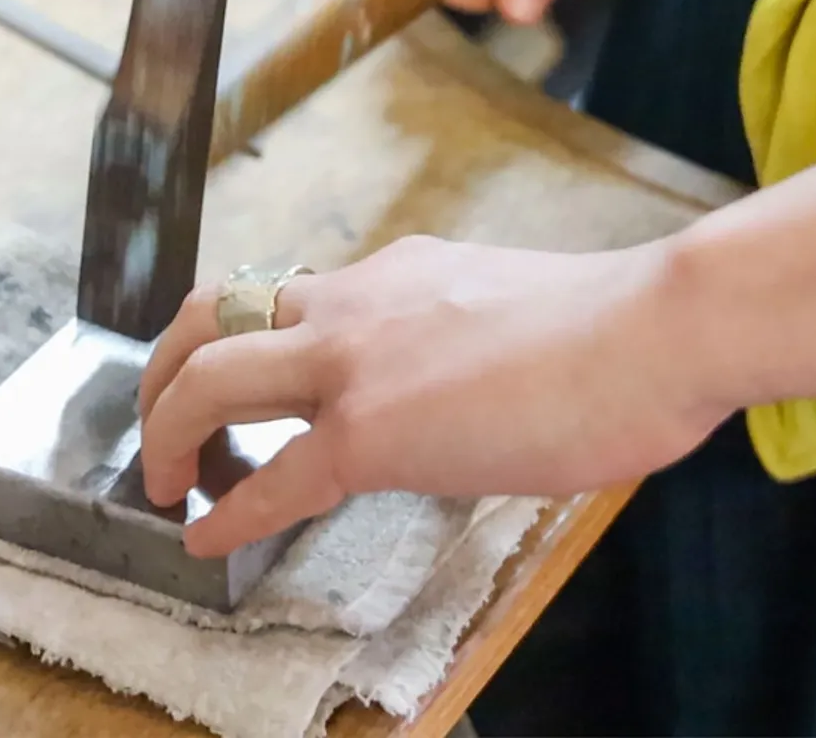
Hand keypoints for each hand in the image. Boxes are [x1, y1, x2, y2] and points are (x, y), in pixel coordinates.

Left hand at [136, 235, 716, 558]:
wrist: (654, 331)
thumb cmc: (619, 330)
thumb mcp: (510, 311)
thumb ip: (461, 339)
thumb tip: (463, 386)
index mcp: (396, 274)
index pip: (288, 298)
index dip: (241, 345)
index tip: (238, 391)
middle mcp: (358, 300)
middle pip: (211, 314)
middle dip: (163, 372)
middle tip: (161, 426)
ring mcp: (356, 360)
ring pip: (209, 374)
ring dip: (167, 430)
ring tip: (166, 483)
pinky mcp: (373, 430)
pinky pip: (269, 479)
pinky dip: (225, 514)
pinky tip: (205, 541)